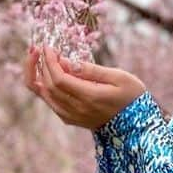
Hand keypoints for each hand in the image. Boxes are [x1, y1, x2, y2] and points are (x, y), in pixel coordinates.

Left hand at [23, 44, 145, 130]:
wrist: (136, 126)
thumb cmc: (132, 97)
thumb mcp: (119, 77)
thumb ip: (93, 70)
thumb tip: (68, 62)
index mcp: (90, 97)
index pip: (59, 79)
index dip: (50, 61)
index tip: (49, 47)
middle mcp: (77, 109)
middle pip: (49, 86)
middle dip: (43, 65)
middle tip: (44, 48)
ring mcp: (72, 116)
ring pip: (45, 96)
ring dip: (37, 75)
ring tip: (36, 58)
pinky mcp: (70, 119)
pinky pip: (50, 102)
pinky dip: (43, 87)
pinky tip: (46, 73)